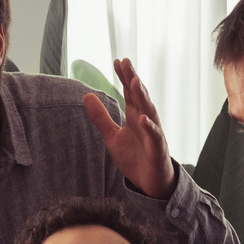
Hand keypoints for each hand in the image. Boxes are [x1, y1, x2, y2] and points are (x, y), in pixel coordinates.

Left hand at [83, 58, 175, 199]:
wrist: (150, 183)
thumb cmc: (135, 157)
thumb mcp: (112, 136)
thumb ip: (101, 118)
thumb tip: (86, 96)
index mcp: (135, 115)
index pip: (130, 92)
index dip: (124, 77)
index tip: (117, 61)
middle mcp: (145, 120)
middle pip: (139, 96)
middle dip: (132, 78)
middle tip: (125, 62)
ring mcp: (153, 133)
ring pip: (149, 111)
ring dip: (142, 96)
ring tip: (135, 81)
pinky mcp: (157, 149)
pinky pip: (154, 136)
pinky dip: (149, 127)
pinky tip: (142, 118)